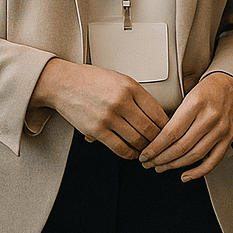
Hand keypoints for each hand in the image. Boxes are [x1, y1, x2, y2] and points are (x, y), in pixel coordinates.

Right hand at [31, 59, 169, 159]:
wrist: (63, 83)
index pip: (158, 112)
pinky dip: (130, 153)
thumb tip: (156, 116)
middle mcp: (121, 101)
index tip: (169, 131)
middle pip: (150, 129)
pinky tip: (132, 152)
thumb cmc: (92, 80)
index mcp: (130, 87)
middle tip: (161, 145)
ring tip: (148, 150)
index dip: (167, 126)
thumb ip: (137, 96)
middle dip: (158, 140)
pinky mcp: (96, 130)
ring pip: (137, 141)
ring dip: (145, 148)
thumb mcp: (120, 79)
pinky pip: (120, 148)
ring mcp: (109, 117)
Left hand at [139, 72, 232, 180]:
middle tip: (149, 163)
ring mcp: (221, 129)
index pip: (171, 132)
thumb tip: (154, 142)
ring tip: (162, 167)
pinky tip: (185, 175)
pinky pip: (213, 161)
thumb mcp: (186, 97)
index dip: (155, 147)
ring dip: (175, 165)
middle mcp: (210, 117)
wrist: (228, 87)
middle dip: (161, 159)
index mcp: (196, 104)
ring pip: (195, 155)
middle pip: (182, 146)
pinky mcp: (228, 138)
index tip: (145, 154)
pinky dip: (198, 172)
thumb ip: (174, 118)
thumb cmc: (205, 92)